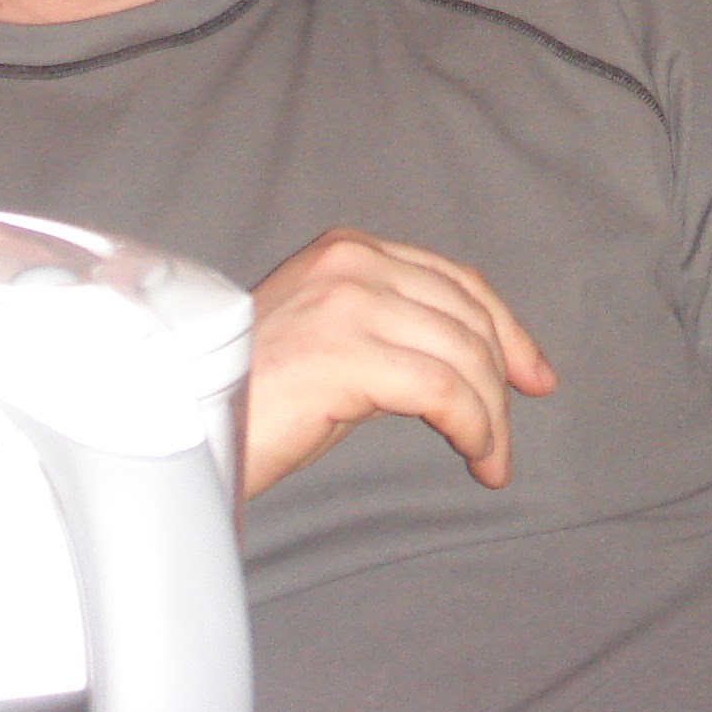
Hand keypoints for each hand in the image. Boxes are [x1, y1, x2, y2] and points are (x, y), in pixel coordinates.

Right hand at [242, 229, 555, 499]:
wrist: (177, 426)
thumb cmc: (248, 398)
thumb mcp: (331, 344)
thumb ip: (390, 331)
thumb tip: (465, 364)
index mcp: (348, 252)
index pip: (454, 280)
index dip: (505, 329)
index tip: (533, 375)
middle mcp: (352, 264)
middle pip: (466, 314)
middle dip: (503, 378)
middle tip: (507, 437)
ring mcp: (348, 302)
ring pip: (462, 354)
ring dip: (490, 415)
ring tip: (491, 459)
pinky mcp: (345, 351)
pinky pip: (442, 389)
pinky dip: (475, 426)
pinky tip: (477, 456)